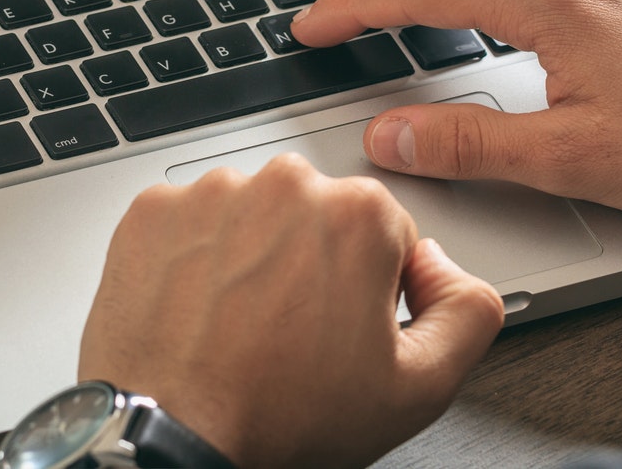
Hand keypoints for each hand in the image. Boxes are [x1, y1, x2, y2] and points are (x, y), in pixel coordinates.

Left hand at [77, 154, 502, 468]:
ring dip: (252, 257)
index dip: (371, 290)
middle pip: (317, 216)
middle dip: (312, 264)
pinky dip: (194, 257)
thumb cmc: (279, 417)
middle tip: (292, 335)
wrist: (172, 438)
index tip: (342, 329)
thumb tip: (446, 268)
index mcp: (358, 214)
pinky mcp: (153, 209)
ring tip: (240, 326)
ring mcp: (212, 192)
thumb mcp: (418, 389)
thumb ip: (468, 312)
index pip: (386, 234)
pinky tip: (199, 310)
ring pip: (252, 215)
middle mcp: (285, 184)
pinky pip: (190, 222)